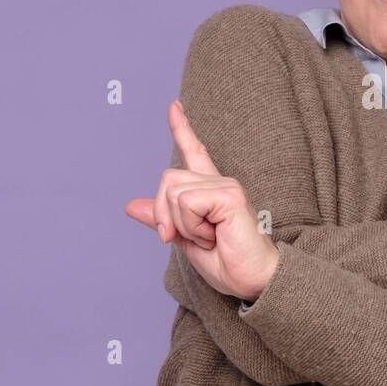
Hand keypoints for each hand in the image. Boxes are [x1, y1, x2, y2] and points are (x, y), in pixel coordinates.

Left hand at [124, 100, 280, 300]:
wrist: (254, 280)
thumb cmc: (229, 264)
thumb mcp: (186, 241)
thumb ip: (162, 220)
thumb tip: (131, 206)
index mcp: (209, 190)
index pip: (194, 152)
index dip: (182, 128)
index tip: (174, 106)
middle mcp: (218, 182)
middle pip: (166, 179)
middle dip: (163, 215)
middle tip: (186, 239)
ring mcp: (225, 186)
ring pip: (173, 193)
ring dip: (182, 226)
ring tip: (209, 238)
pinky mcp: (229, 195)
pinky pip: (187, 203)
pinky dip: (192, 227)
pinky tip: (215, 236)